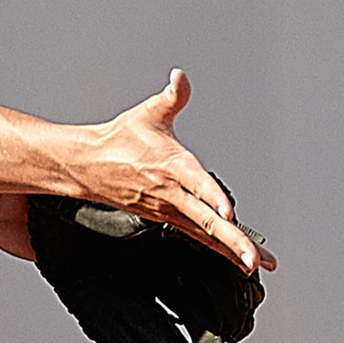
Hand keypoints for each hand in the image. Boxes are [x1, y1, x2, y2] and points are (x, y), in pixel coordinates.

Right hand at [80, 70, 276, 274]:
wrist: (88, 166)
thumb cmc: (120, 140)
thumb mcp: (149, 113)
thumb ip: (173, 97)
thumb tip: (181, 78)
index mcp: (172, 166)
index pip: (195, 183)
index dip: (211, 197)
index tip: (227, 212)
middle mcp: (172, 194)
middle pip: (205, 220)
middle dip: (230, 240)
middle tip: (252, 257)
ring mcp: (170, 211)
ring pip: (204, 234)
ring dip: (229, 250)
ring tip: (255, 264)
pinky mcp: (168, 219)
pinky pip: (198, 238)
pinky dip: (219, 250)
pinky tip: (238, 260)